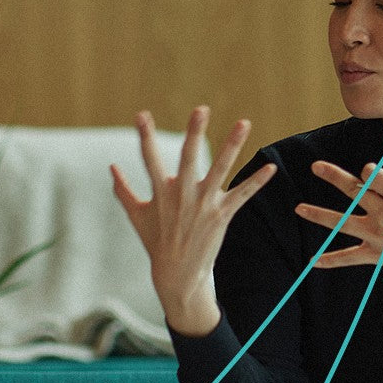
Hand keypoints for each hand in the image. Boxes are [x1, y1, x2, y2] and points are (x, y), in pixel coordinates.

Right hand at [110, 107, 275, 336]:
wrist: (176, 273)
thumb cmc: (154, 241)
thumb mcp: (136, 215)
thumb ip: (123, 190)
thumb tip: (111, 167)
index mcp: (160, 192)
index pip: (149, 158)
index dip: (144, 135)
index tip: (141, 114)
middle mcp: (182, 195)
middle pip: (188, 157)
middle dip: (194, 133)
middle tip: (201, 109)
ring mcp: (204, 204)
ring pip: (220, 169)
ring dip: (233, 145)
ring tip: (244, 123)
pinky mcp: (222, 215)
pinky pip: (242, 194)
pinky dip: (257, 181)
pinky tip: (271, 168)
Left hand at [295, 163, 382, 335]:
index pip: (380, 178)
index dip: (371, 173)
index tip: (364, 170)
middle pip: (357, 191)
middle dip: (334, 177)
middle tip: (315, 166)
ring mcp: (379, 235)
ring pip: (342, 222)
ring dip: (319, 215)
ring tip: (299, 209)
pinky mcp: (375, 254)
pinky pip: (348, 257)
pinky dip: (331, 260)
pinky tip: (313, 261)